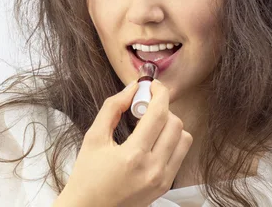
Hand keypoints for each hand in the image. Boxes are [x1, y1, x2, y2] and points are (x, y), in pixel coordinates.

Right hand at [56, 79, 192, 206]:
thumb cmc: (87, 174)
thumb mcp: (93, 137)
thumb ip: (112, 108)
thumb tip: (132, 88)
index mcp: (133, 156)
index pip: (159, 115)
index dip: (159, 94)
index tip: (153, 85)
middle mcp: (153, 169)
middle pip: (176, 124)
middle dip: (162, 109)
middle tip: (144, 107)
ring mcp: (162, 180)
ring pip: (184, 139)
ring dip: (170, 126)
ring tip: (149, 126)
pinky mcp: (165, 186)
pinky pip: (180, 155)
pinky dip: (171, 142)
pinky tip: (152, 141)